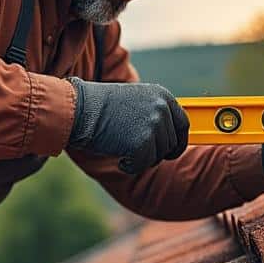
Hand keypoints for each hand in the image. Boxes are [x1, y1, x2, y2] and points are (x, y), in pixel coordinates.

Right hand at [68, 78, 189, 173]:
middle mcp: (162, 108)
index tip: (169, 152)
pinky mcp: (142, 142)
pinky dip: (131, 166)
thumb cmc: (102, 107)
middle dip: (156, 153)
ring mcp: (153, 125)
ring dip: (142, 159)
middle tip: (135, 151)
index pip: (183, 124)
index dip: (178, 142)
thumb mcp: (136, 101)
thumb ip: (155, 115)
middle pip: (171, 144)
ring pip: (158, 156)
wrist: (80, 108)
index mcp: (163, 96)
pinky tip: (120, 159)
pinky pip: (144, 165)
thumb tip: (170, 139)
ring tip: (123, 148)